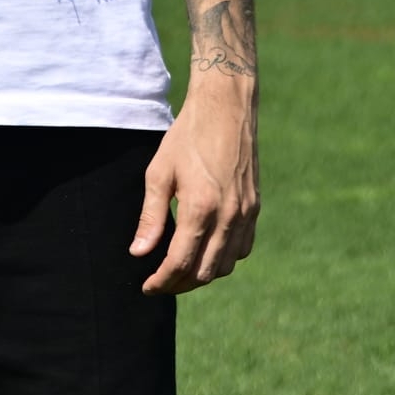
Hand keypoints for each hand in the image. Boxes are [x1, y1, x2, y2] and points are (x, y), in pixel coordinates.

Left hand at [131, 74, 258, 292]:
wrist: (225, 108)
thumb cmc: (187, 135)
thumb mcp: (159, 172)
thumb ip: (150, 216)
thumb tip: (139, 252)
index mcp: (200, 207)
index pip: (180, 262)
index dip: (162, 281)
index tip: (147, 286)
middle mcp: (228, 215)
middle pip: (204, 273)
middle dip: (179, 284)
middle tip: (160, 281)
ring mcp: (246, 213)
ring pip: (225, 266)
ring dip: (201, 275)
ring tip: (179, 270)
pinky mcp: (255, 207)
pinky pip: (242, 249)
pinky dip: (223, 259)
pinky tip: (206, 251)